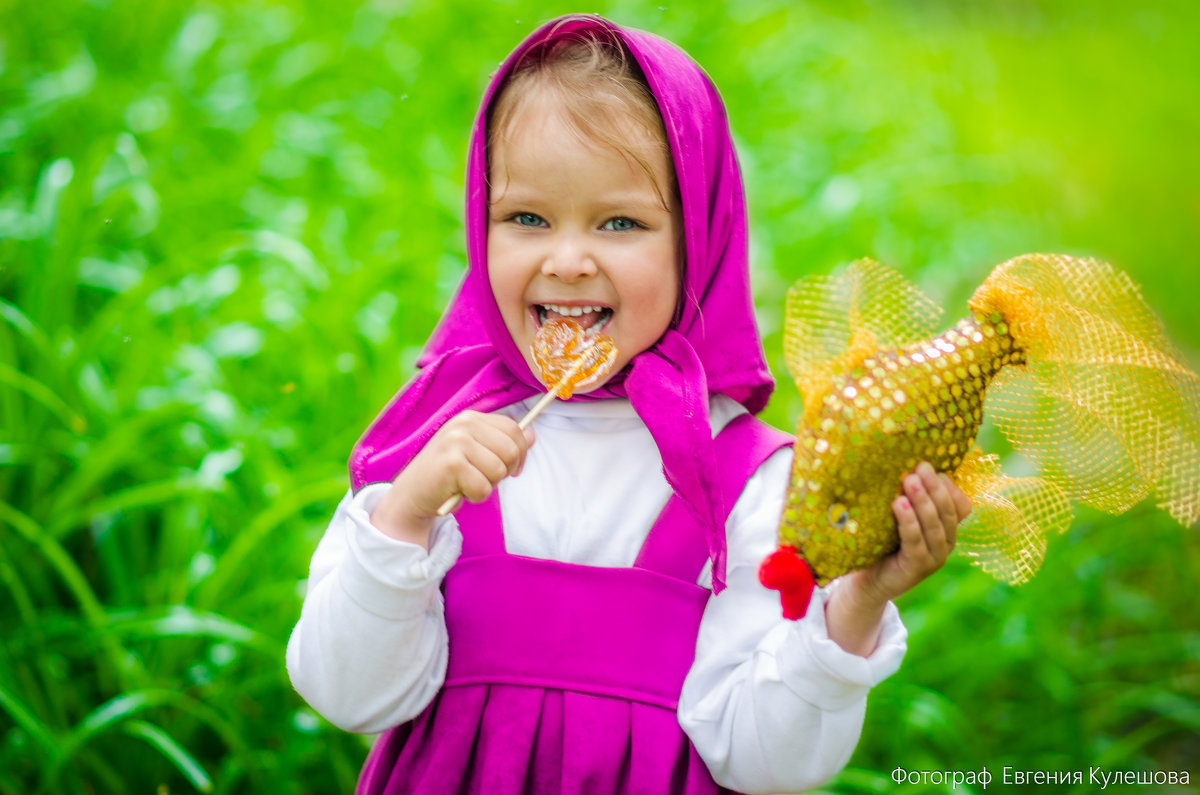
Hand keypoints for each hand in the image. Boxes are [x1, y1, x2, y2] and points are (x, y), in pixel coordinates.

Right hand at [369, 411, 533, 546]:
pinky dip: (475, 497)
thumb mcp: (476, 453)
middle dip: (504, 472)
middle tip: (482, 479)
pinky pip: (484, 487)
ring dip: (487, 486)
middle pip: (512, 450)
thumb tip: (532, 435)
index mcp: (471, 418)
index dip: (519, 453)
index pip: (514, 429)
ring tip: (467, 484)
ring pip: (499, 470)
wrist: (412, 494)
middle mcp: (463, 424)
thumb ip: (502, 443)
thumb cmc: (447, 475)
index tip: (509, 469)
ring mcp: (456, 442)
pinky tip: (459, 492)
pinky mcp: (451, 464)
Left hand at [850, 461, 971, 602]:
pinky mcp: (917, 568)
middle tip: (920, 467)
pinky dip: (908, 521)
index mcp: (946, 529)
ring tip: (909, 480)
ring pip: (934, 525)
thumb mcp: (899, 518)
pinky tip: (899, 504)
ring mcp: (934, 558)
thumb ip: (907, 497)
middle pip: (948, 511)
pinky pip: (915, 541)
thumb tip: (903, 465)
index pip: (961, 505)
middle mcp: (945, 543)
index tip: (932, 468)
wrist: (868, 582)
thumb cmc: (883, 544)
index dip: (950, 486)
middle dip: (935, 487)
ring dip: (923, 500)